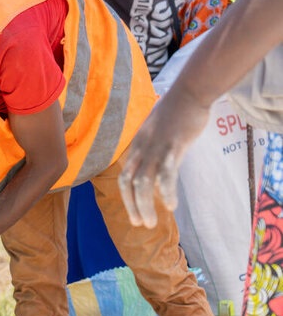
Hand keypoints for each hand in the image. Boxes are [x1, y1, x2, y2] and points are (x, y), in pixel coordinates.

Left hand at [118, 91, 209, 228]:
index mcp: (137, 146)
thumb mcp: (157, 131)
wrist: (190, 91)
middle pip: (129, 183)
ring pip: (143, 183)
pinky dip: (165, 191)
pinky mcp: (173, 146)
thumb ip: (153, 148)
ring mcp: (156, 148)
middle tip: (140, 224)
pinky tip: (170, 204)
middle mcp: (142, 149)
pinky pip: (166, 174)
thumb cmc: (177, 111)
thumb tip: (156, 166)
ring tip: (150, 222)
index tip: (134, 214)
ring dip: (145, 205)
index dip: (126, 198)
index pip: (124, 177)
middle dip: (132, 206)